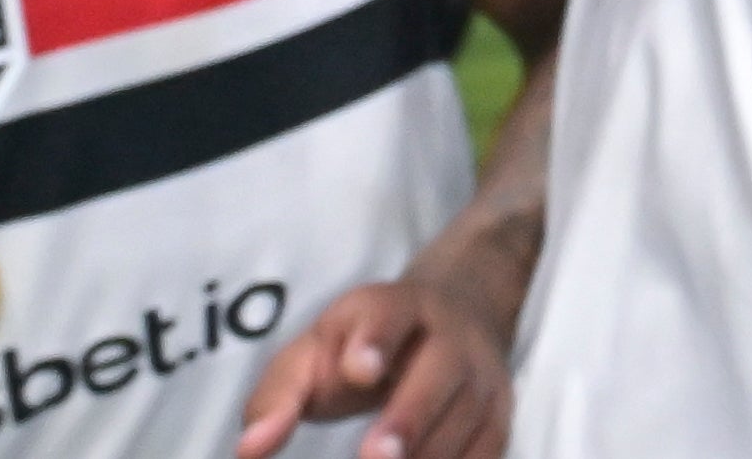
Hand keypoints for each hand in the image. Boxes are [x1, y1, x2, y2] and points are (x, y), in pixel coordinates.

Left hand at [231, 268, 511, 458]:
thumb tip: (251, 450)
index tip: (359, 369)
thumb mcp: (317, 350)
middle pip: (439, 372)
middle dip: (409, 417)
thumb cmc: (365, 346)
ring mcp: (482, 378)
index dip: (376, 339)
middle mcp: (450, 337)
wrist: (459, 316)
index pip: (389, 314)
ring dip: (428, 458)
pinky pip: (487, 452)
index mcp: (397, 308)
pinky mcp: (500, 417)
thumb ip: (278, 396)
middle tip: (373, 456)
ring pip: (466, 421)